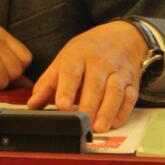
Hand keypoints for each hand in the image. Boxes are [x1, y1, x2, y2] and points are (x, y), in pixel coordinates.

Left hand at [26, 21, 145, 131]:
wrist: (120, 36)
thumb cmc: (86, 51)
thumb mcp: (64, 60)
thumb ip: (47, 83)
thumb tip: (32, 105)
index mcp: (78, 56)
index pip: (71, 72)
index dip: (67, 90)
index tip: (63, 106)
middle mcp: (100, 63)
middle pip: (95, 85)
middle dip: (88, 105)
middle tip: (81, 123)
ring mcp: (118, 72)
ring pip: (115, 91)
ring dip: (107, 111)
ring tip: (98, 128)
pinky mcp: (132, 82)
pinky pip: (130, 98)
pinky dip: (122, 112)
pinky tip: (114, 123)